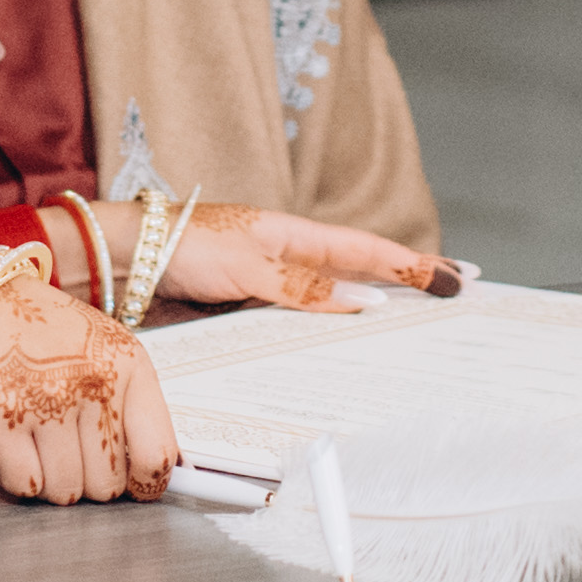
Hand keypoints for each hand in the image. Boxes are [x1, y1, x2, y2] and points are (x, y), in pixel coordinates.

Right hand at [0, 271, 179, 505]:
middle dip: (89, 479)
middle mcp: (92, 383)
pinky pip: (26, 484)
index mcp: (128, 365)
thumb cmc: (42, 327)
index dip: (147, 484)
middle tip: (72, 454)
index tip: (137, 489)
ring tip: (42, 448)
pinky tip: (16, 449)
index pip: (155, 453)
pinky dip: (20, 478)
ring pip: (66, 491)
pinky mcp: (2, 418)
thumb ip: (134, 404)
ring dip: (53, 482)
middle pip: (107, 483)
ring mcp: (46, 402)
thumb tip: (160, 468)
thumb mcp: (105, 348)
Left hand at [155, 206, 467, 311]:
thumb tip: (362, 300)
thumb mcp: (248, 265)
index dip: (412, 265)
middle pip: (359, 272)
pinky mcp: (249, 309)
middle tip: (454, 291)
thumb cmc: (179, 248)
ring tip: (419, 323)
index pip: (365, 251)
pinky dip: (330, 331)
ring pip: (334, 300)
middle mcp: (287, 258)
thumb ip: (303, 287)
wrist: (125, 263)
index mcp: (291, 234)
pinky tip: (346, 346)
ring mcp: (270, 285)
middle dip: (407, 282)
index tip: (456, 275)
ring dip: (373, 309)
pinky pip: (300, 323)